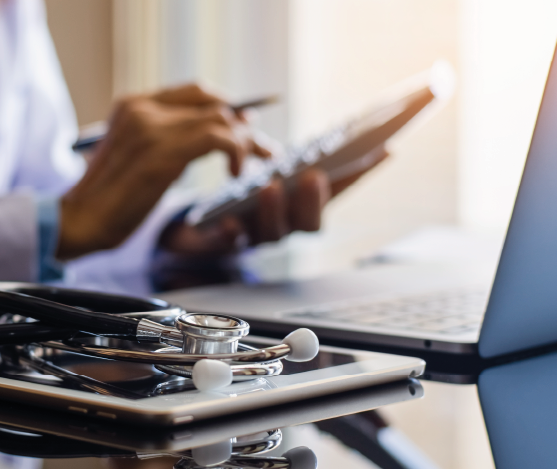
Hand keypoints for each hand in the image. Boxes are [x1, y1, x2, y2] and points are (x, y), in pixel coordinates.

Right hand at [57, 84, 270, 259]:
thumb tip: (211, 132)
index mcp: (132, 105)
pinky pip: (219, 138)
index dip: (226, 106)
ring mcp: (152, 127)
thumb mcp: (134, 157)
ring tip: (252, 165)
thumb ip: (165, 140)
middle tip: (263, 150)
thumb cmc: (107, 200)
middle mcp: (142, 108)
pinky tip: (233, 174)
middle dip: (244, 125)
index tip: (246, 126)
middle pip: (213, 102)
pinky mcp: (164, 152)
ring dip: (246, 142)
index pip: (194, 92)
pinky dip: (236, 153)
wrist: (79, 221)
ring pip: (221, 119)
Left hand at [159, 148, 389, 254]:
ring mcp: (258, 236)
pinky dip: (232, 232)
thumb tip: (308, 116)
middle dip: (315, 200)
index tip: (384, 149)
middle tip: (314, 176)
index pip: (339, 190)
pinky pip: (232, 243)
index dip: (361, 174)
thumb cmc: (239, 191)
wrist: (195, 223)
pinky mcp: (227, 242)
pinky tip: (229, 219)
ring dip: (275, 210)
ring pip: (275, 233)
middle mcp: (286, 223)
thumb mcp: (266, 164)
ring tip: (269, 187)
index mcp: (301, 203)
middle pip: (311, 223)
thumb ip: (290, 150)